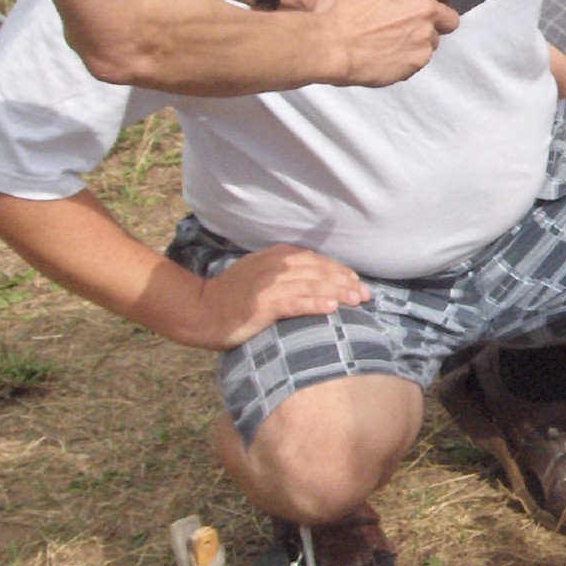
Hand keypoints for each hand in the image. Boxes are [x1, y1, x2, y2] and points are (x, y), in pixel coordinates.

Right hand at [187, 244, 369, 349]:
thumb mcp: (259, 273)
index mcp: (277, 256)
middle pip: (320, 271)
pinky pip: (295, 302)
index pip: (317, 261)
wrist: (199, 309)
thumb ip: (284, 272)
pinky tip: (333, 308)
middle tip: (366, 295)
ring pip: (313, 285)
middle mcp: (276, 266)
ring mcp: (269, 284)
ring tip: (358, 301)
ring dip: (339, 292)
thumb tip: (314, 279)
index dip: (340, 271)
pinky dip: (316, 304)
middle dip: (346, 282)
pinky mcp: (263, 304)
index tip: (358, 283)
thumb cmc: (231, 297)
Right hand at [313, 0, 488, 86]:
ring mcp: (423, 36)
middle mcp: (425, 8)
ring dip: (420, 37)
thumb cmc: (336, 8)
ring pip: (433, 38)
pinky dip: (408, 55)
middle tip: (411, 21)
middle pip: (450, 15)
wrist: (327, 43)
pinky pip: (420, 57)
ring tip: (390, 38)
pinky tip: (385, 52)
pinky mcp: (417, 61)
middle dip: (437, 18)